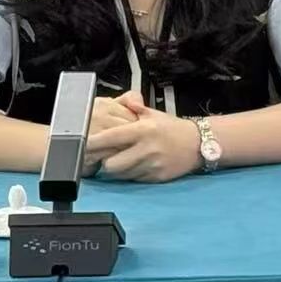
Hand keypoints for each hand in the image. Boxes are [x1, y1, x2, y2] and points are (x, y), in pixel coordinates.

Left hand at [86, 103, 202, 182]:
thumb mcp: (154, 114)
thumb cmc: (173, 128)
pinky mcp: (155, 178)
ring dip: (116, 170)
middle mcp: (146, 149)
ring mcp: (151, 165)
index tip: (81, 144)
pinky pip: (133, 180)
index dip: (93, 142)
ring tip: (120, 160)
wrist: (199, 144)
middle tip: (104, 156)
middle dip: (104, 161)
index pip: (111, 138)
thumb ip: (135, 107)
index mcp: (143, 130)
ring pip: (120, 175)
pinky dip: (130, 174)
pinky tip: (135, 165)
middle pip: (111, 164)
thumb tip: (123, 102)